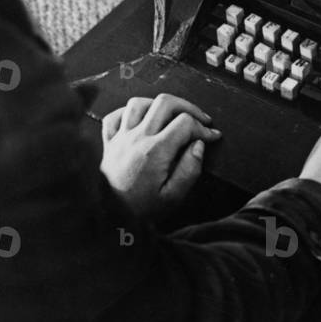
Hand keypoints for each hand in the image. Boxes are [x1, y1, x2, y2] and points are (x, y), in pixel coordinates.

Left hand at [100, 94, 221, 218]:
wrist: (109, 219)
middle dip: (188, 107)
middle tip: (199, 119)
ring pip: (139, 103)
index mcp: (156, 151)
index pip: (185, 123)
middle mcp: (137, 139)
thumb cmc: (141, 210)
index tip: (212, 137)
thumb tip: (199, 145)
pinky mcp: (109, 143)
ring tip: (171, 116)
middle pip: (165, 102)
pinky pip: (114, 116)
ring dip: (158, 105)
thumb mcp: (173, 197)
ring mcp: (121, 138)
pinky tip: (140, 120)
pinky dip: (128, 112)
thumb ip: (190, 169)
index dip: (203, 128)